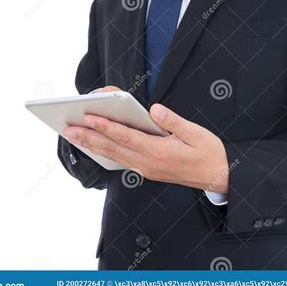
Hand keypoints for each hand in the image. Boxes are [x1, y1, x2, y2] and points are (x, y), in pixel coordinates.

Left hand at [63, 87, 228, 192]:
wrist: (218, 176)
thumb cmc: (209, 153)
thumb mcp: (196, 133)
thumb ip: (173, 122)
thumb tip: (154, 109)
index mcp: (159, 152)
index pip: (126, 137)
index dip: (105, 126)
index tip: (88, 117)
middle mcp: (148, 163)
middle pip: (113, 149)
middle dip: (89, 138)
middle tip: (68, 129)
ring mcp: (147, 169)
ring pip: (114, 157)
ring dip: (93, 147)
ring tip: (75, 137)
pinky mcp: (148, 171)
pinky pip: (121, 162)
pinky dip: (105, 154)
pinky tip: (96, 148)